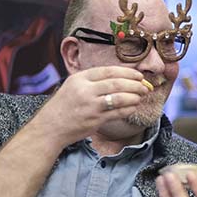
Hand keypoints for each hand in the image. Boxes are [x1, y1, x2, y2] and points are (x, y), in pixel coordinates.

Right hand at [35, 66, 150, 145]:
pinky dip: (129, 109)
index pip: (108, 71)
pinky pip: (117, 113)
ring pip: (119, 98)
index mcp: (80, 78)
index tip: (138, 75)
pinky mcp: (95, 120)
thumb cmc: (65, 105)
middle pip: (116, 83)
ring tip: (141, 96)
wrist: (51, 126)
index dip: (127, 72)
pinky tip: (134, 106)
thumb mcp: (74, 85)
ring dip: (134, 96)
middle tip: (145, 86)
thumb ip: (93, 80)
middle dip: (134, 84)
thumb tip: (121, 77)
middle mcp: (85, 90)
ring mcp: (91, 106)